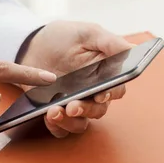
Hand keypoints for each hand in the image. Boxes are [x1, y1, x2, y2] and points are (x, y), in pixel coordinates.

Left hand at [17, 21, 131, 137]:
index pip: (116, 89)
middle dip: (87, 110)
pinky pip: (60, 129)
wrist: (30, 45)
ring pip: (81, 123)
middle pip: (98, 110)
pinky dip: (56, 127)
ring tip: (54, 111)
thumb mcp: (86, 33)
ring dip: (70, 122)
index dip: (111, 94)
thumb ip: (109, 41)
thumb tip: (133, 48)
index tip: (100, 95)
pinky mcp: (57, 112)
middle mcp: (92, 92)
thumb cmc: (63, 37)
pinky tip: (47, 116)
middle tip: (72, 106)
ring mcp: (74, 104)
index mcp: (105, 74)